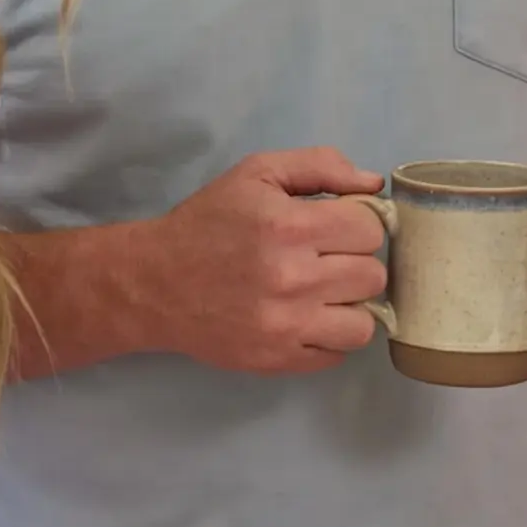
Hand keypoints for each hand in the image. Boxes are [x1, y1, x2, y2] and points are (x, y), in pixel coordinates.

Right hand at [144, 148, 389, 373]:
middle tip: (327, 260)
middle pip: (373, 276)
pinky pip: (338, 354)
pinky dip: (331, 337)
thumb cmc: (208, 222)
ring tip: (324, 294)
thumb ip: (319, 166)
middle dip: (355, 263)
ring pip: (364, 323)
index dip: (357, 225)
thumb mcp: (256, 173)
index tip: (336, 228)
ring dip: (349, 306)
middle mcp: (293, 278)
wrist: (154, 283)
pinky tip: (308, 318)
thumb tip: (373, 185)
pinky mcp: (278, 359)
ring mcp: (287, 325)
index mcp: (290, 225)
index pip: (370, 230)